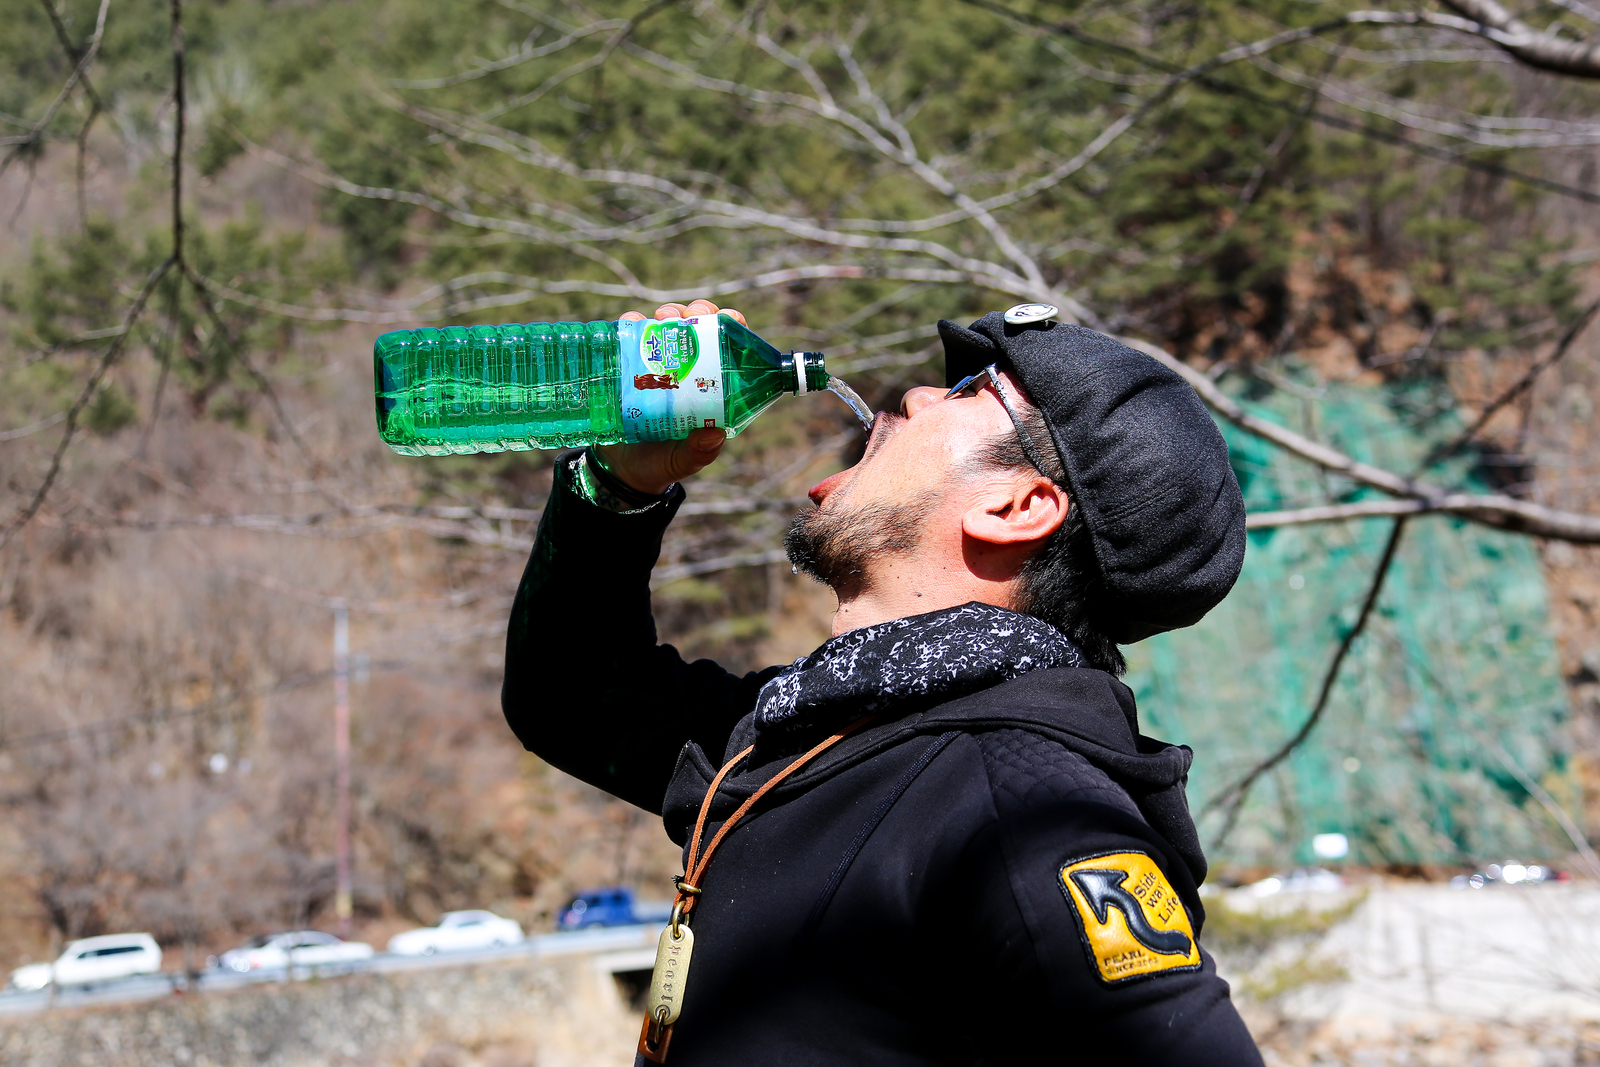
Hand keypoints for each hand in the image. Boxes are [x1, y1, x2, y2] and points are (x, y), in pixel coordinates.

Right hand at [595, 299, 744, 494]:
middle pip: (699, 328)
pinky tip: (633, 321)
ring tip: (663, 317)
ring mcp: (657, 364)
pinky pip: (630, 334)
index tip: (727, 318)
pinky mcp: (628, 363)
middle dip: (698, 312)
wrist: (619, 470)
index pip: (728, 349)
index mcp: (709, 388)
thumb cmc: (661, 463)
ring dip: (669, 312)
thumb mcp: (683, 461)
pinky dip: (632, 321)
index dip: (731, 327)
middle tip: (691, 316)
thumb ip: (699, 452)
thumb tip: (714, 434)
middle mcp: (686, 370)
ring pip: (667, 324)